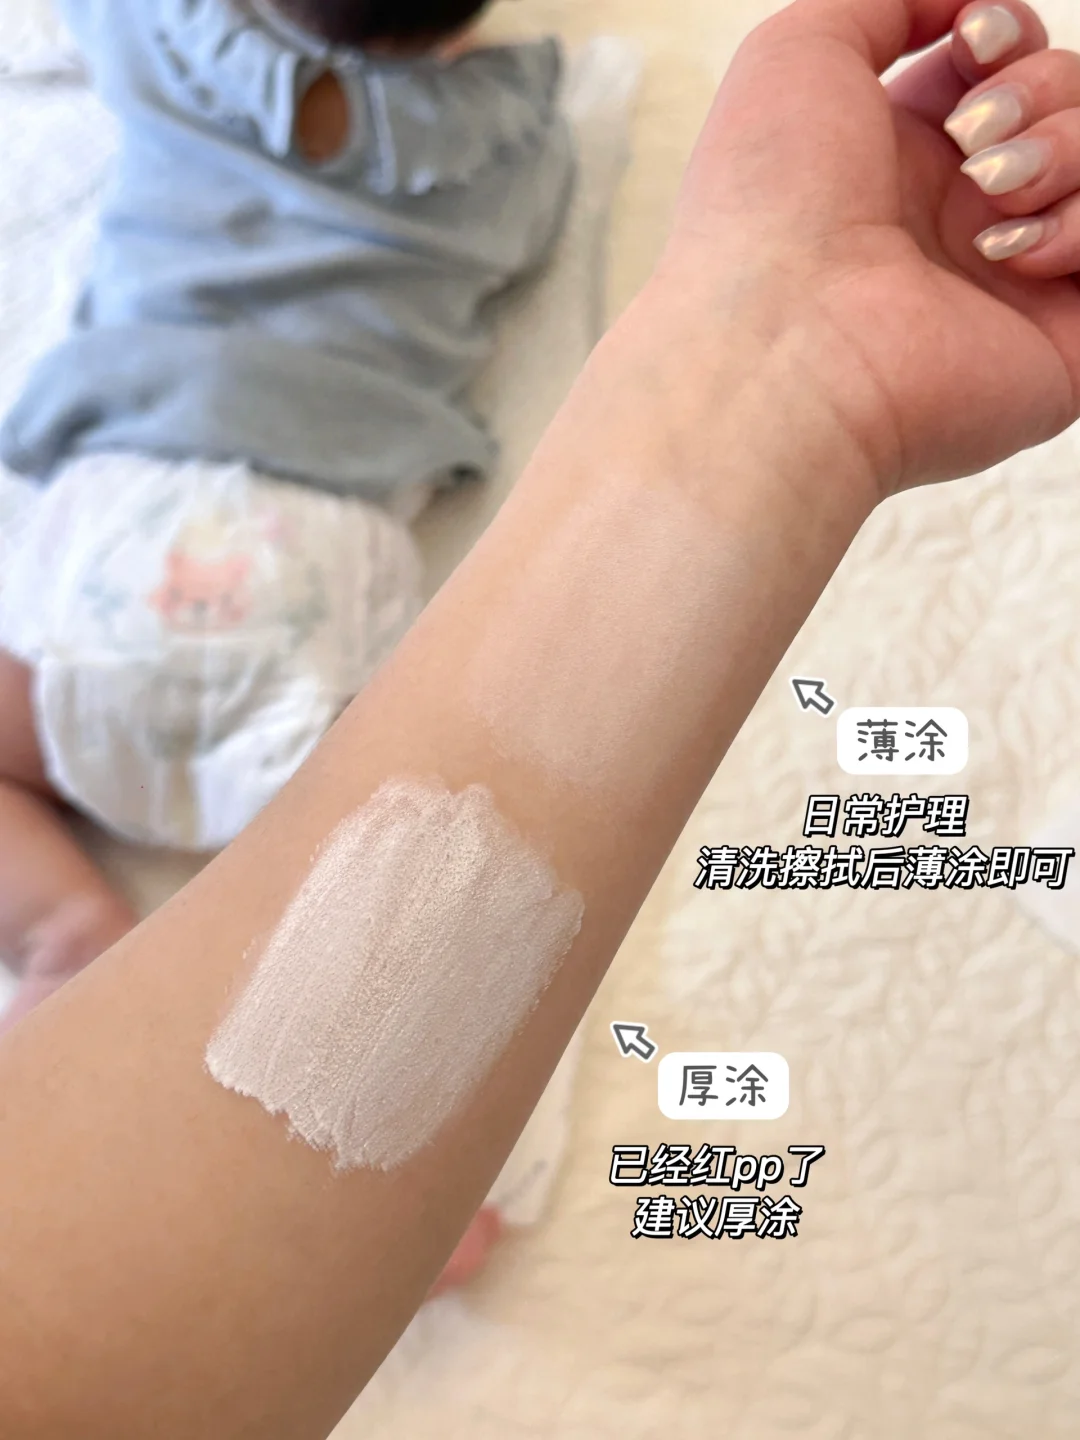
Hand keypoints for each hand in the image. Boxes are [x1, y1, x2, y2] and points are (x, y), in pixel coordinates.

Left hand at [659, 0, 1079, 496]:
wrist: (783, 346)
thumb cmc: (768, 208)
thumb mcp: (799, 54)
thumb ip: (890, 0)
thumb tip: (968, 3)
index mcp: (898, 161)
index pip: (1002, 69)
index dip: (1007, 35)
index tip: (974, 41)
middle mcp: (956, 224)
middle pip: (1064, 107)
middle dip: (1038, 88)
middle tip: (970, 137)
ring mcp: (1011, 288)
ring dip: (1064, 148)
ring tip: (993, 194)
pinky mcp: (1059, 351)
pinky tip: (1016, 255)